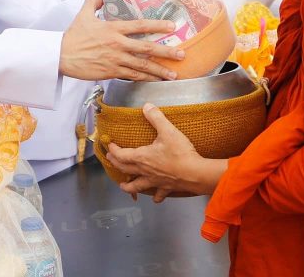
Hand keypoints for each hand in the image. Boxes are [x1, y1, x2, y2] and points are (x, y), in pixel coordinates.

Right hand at [60, 0, 185, 81]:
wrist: (61, 56)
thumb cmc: (72, 36)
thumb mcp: (83, 14)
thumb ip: (94, 3)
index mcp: (114, 28)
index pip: (140, 25)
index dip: (158, 25)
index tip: (172, 27)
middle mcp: (118, 44)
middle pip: (147, 48)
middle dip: (166, 52)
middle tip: (182, 55)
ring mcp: (116, 60)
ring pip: (142, 66)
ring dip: (159, 71)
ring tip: (174, 75)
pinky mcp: (111, 72)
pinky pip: (132, 76)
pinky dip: (145, 78)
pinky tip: (154, 81)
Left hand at [106, 103, 225, 201]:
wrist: (194, 173)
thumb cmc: (180, 153)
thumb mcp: (168, 130)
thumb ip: (156, 117)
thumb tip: (147, 106)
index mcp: (142, 157)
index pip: (121, 155)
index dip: (113, 150)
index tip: (110, 146)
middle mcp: (145, 171)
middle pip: (125, 169)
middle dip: (116, 164)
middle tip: (110, 160)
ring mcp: (155, 182)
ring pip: (137, 187)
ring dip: (128, 187)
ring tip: (123, 186)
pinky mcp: (166, 188)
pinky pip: (158, 194)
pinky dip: (155, 196)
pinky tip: (154, 198)